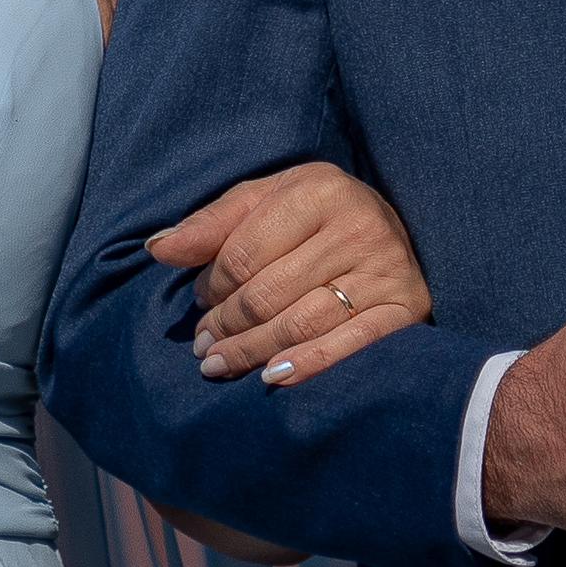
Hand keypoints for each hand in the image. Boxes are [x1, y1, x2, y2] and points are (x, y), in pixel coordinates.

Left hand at [151, 164, 431, 390]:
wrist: (399, 226)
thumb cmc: (317, 215)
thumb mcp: (267, 201)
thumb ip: (212, 223)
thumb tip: (158, 249)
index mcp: (319, 189)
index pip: (243, 253)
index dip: (212, 285)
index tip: (201, 301)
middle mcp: (358, 225)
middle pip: (267, 293)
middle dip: (226, 325)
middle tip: (203, 346)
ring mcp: (386, 269)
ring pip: (300, 323)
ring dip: (251, 351)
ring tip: (219, 364)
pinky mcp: (407, 307)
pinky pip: (351, 345)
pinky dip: (309, 364)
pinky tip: (272, 377)